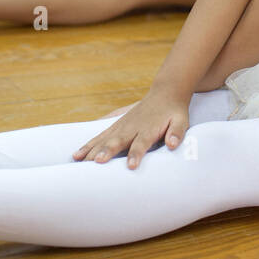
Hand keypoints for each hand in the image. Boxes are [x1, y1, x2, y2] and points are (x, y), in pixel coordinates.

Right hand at [73, 89, 189, 169]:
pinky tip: (77, 154)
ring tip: (79, 161)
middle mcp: (132, 127)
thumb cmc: (173, 112)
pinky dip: (88, 145)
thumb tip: (172, 144)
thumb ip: (176, 133)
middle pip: (118, 141)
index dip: (136, 154)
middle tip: (97, 162)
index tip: (131, 165)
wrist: (165, 93)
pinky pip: (100, 136)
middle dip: (107, 151)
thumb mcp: (181, 121)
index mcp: (149, 129)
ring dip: (92, 149)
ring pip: (104, 139)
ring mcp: (122, 125)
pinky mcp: (116, 125)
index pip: (142, 143)